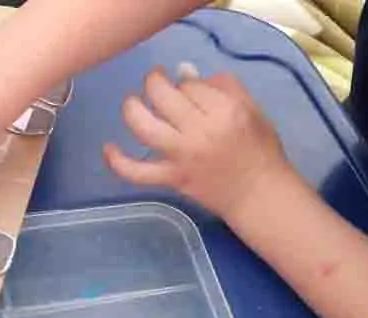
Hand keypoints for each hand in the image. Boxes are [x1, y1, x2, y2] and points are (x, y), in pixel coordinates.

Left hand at [104, 69, 291, 220]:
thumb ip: (222, 86)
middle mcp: (200, 132)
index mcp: (224, 111)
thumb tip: (184, 73)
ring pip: (145, 127)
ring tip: (132, 103)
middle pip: (163, 98)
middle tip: (154, 82)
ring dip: (132, 109)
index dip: (182, 81)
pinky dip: (118, 161)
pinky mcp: (171, 179)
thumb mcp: (251, 108)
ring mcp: (182, 157)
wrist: (258, 194)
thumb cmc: (259, 149)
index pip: (189, 85)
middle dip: (153, 82)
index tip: (184, 86)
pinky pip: (137, 172)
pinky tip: (108, 147)